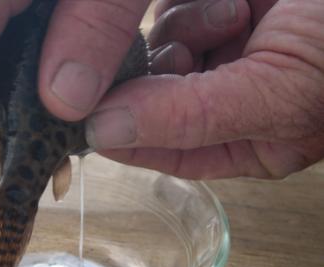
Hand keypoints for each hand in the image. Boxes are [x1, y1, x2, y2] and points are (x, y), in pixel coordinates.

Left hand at [84, 0, 323, 177]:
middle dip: (164, 74)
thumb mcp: (275, 96)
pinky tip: (235, 1)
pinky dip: (192, 4)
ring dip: (185, 30)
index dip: (128, 138)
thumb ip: (190, 118)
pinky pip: (175, 10)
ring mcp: (222, 50)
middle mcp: (226, 98)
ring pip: (163, 48)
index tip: (93, 122)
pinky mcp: (218, 7)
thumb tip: (107, 130)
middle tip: (188, 54)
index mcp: (243, 140)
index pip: (166, 150)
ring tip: (237, 14)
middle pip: (156, 96)